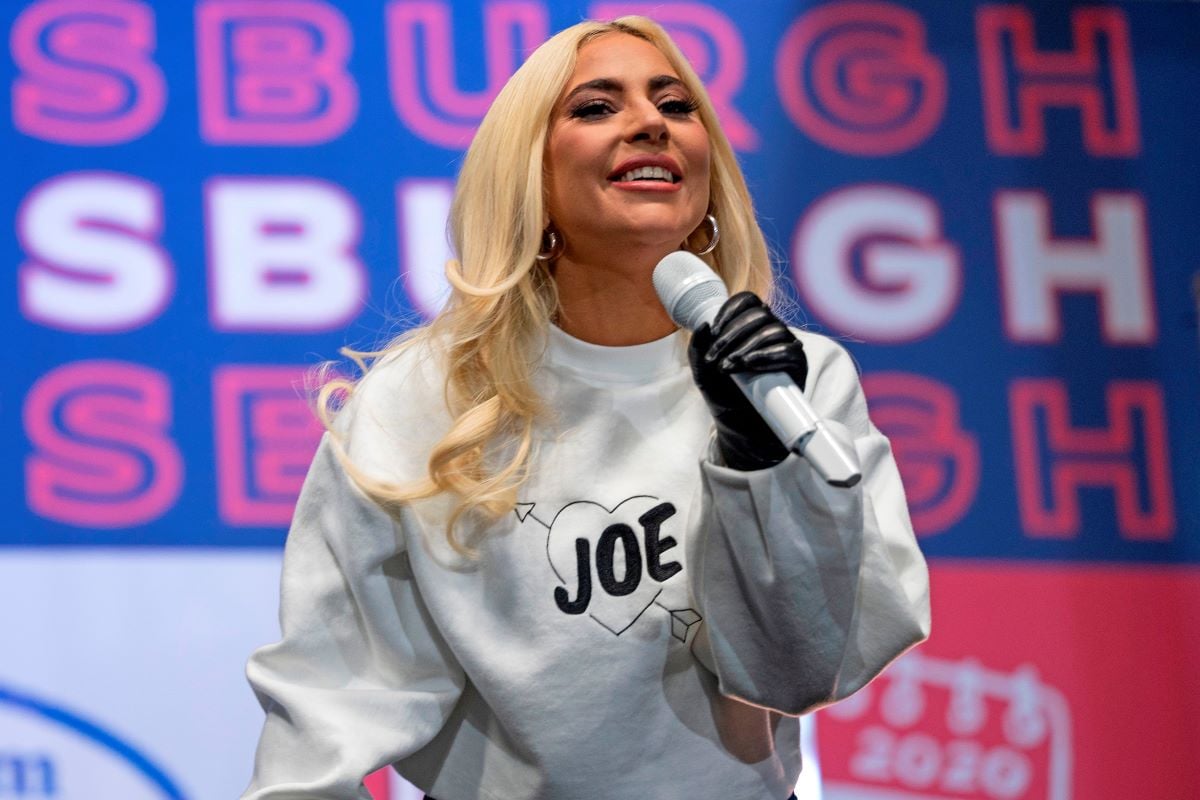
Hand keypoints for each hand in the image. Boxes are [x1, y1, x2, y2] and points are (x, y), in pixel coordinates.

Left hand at [688, 292, 808, 470]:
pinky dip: (767, 356)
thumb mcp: (702, 372)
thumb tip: (703, 325)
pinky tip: (749, 365)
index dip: (730, 311)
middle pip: (759, 313)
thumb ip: (697, 349)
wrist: (741, 429)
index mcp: (750, 327)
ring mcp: (786, 347)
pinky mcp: (798, 366)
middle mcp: (771, 332)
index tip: (713, 332)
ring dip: (747, 346)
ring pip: (773, 330)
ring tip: (729, 367)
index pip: (747, 301)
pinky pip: (789, 351)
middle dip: (733, 333)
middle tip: (716, 357)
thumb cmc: (724, 397)